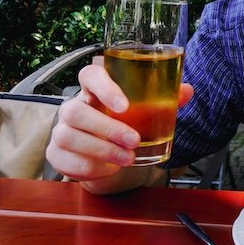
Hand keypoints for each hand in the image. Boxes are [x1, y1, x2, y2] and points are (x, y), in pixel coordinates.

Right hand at [46, 59, 193, 184]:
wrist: (107, 155)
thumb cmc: (126, 125)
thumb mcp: (145, 112)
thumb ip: (165, 100)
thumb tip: (187, 91)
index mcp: (94, 90)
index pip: (89, 75)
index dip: (104, 87)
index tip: (124, 106)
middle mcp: (72, 107)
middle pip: (76, 112)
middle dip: (107, 129)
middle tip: (134, 141)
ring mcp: (61, 131)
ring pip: (69, 137)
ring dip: (101, 150)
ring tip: (127, 159)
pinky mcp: (56, 154)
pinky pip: (65, 161)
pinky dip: (90, 168)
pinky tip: (109, 170)